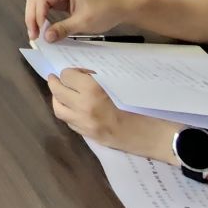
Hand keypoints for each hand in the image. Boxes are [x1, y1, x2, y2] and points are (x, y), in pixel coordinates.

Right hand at [22, 0, 132, 43]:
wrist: (119, 8)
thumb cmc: (104, 12)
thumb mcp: (83, 23)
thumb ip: (62, 29)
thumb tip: (45, 38)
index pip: (40, 1)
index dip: (35, 18)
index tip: (37, 36)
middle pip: (35, 0)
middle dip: (32, 19)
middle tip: (34, 37)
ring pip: (39, 4)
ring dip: (36, 19)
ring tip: (37, 36)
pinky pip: (47, 8)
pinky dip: (43, 18)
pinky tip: (44, 30)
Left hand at [46, 69, 175, 160]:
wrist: (151, 136)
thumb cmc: (141, 106)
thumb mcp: (120, 85)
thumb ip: (98, 79)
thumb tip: (82, 75)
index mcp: (92, 91)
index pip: (68, 76)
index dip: (71, 72)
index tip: (78, 72)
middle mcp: (83, 107)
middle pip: (57, 91)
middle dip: (56, 82)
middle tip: (57, 77)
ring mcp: (83, 124)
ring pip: (59, 109)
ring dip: (58, 98)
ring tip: (62, 92)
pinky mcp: (88, 136)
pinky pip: (69, 122)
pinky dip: (68, 112)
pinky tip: (74, 108)